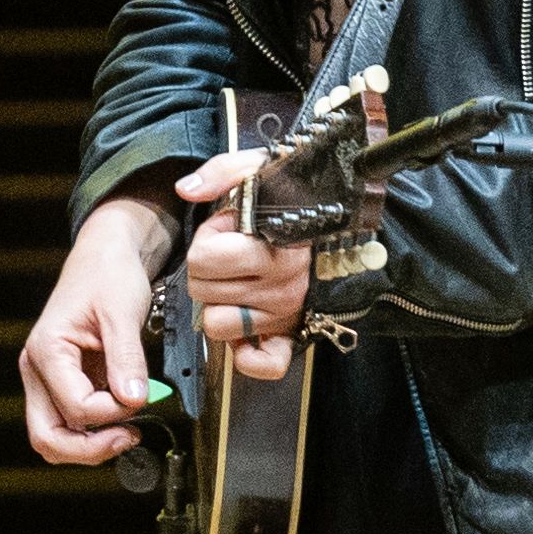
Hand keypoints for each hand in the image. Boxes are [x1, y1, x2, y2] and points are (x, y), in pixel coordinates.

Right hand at [19, 194, 180, 464]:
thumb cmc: (107, 274)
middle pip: (47, 437)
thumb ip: (127, 359)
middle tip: (128, 437)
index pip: (75, 408)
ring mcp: (47, 379)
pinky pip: (70, 422)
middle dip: (88, 449)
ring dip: (89, 444)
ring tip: (126, 432)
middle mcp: (38, 369)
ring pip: (54, 437)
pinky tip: (121, 417)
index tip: (140, 397)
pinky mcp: (62, 382)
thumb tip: (135, 399)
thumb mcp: (123, 313)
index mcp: (46, 351)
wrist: (105, 255)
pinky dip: (94, 429)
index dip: (113, 413)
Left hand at [173, 143, 316, 388]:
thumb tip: (187, 189)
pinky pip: (263, 364)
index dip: (208, 240)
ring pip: (217, 325)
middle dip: (209, 271)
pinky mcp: (292, 337)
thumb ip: (222, 171)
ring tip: (243, 280)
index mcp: (276, 248)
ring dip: (221, 304)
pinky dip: (248, 353)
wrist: (345, 224)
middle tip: (235, 254)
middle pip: (202, 292)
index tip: (230, 228)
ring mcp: (287, 315)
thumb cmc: (298, 199)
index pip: (203, 259)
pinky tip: (246, 328)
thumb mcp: (262, 168)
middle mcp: (284, 286)